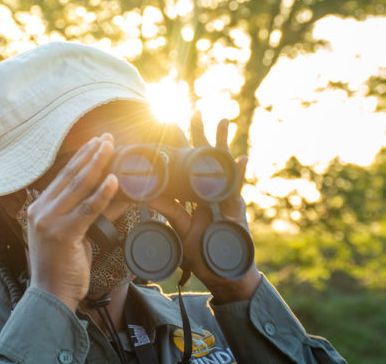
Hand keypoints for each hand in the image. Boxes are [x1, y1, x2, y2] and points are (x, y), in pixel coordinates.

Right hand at [25, 133, 126, 310]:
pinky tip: (114, 181)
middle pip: (70, 175)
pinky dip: (102, 193)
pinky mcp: (62, 234)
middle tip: (108, 138)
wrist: (51, 294)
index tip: (96, 142)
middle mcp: (40, 211)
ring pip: (78, 186)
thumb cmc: (63, 265)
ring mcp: (49, 221)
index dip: (81, 157)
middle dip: (91, 154)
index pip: (63, 175)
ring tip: (112, 149)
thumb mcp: (75, 233)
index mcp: (39, 208)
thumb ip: (92, 212)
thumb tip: (118, 193)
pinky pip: (87, 209)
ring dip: (97, 164)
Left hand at [150, 112, 260, 302]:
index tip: (170, 122)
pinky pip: (238, 187)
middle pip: (204, 157)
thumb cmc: (203, 253)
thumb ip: (167, 210)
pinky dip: (240, 173)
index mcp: (194, 193)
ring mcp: (226, 197)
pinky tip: (242, 158)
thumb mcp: (180, 228)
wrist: (224, 274)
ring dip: (223, 143)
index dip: (179, 145)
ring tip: (223, 121)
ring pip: (224, 165)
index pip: (184, 164)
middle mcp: (210, 191)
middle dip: (201, 134)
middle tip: (195, 110)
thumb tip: (143, 192)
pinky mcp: (237, 208)